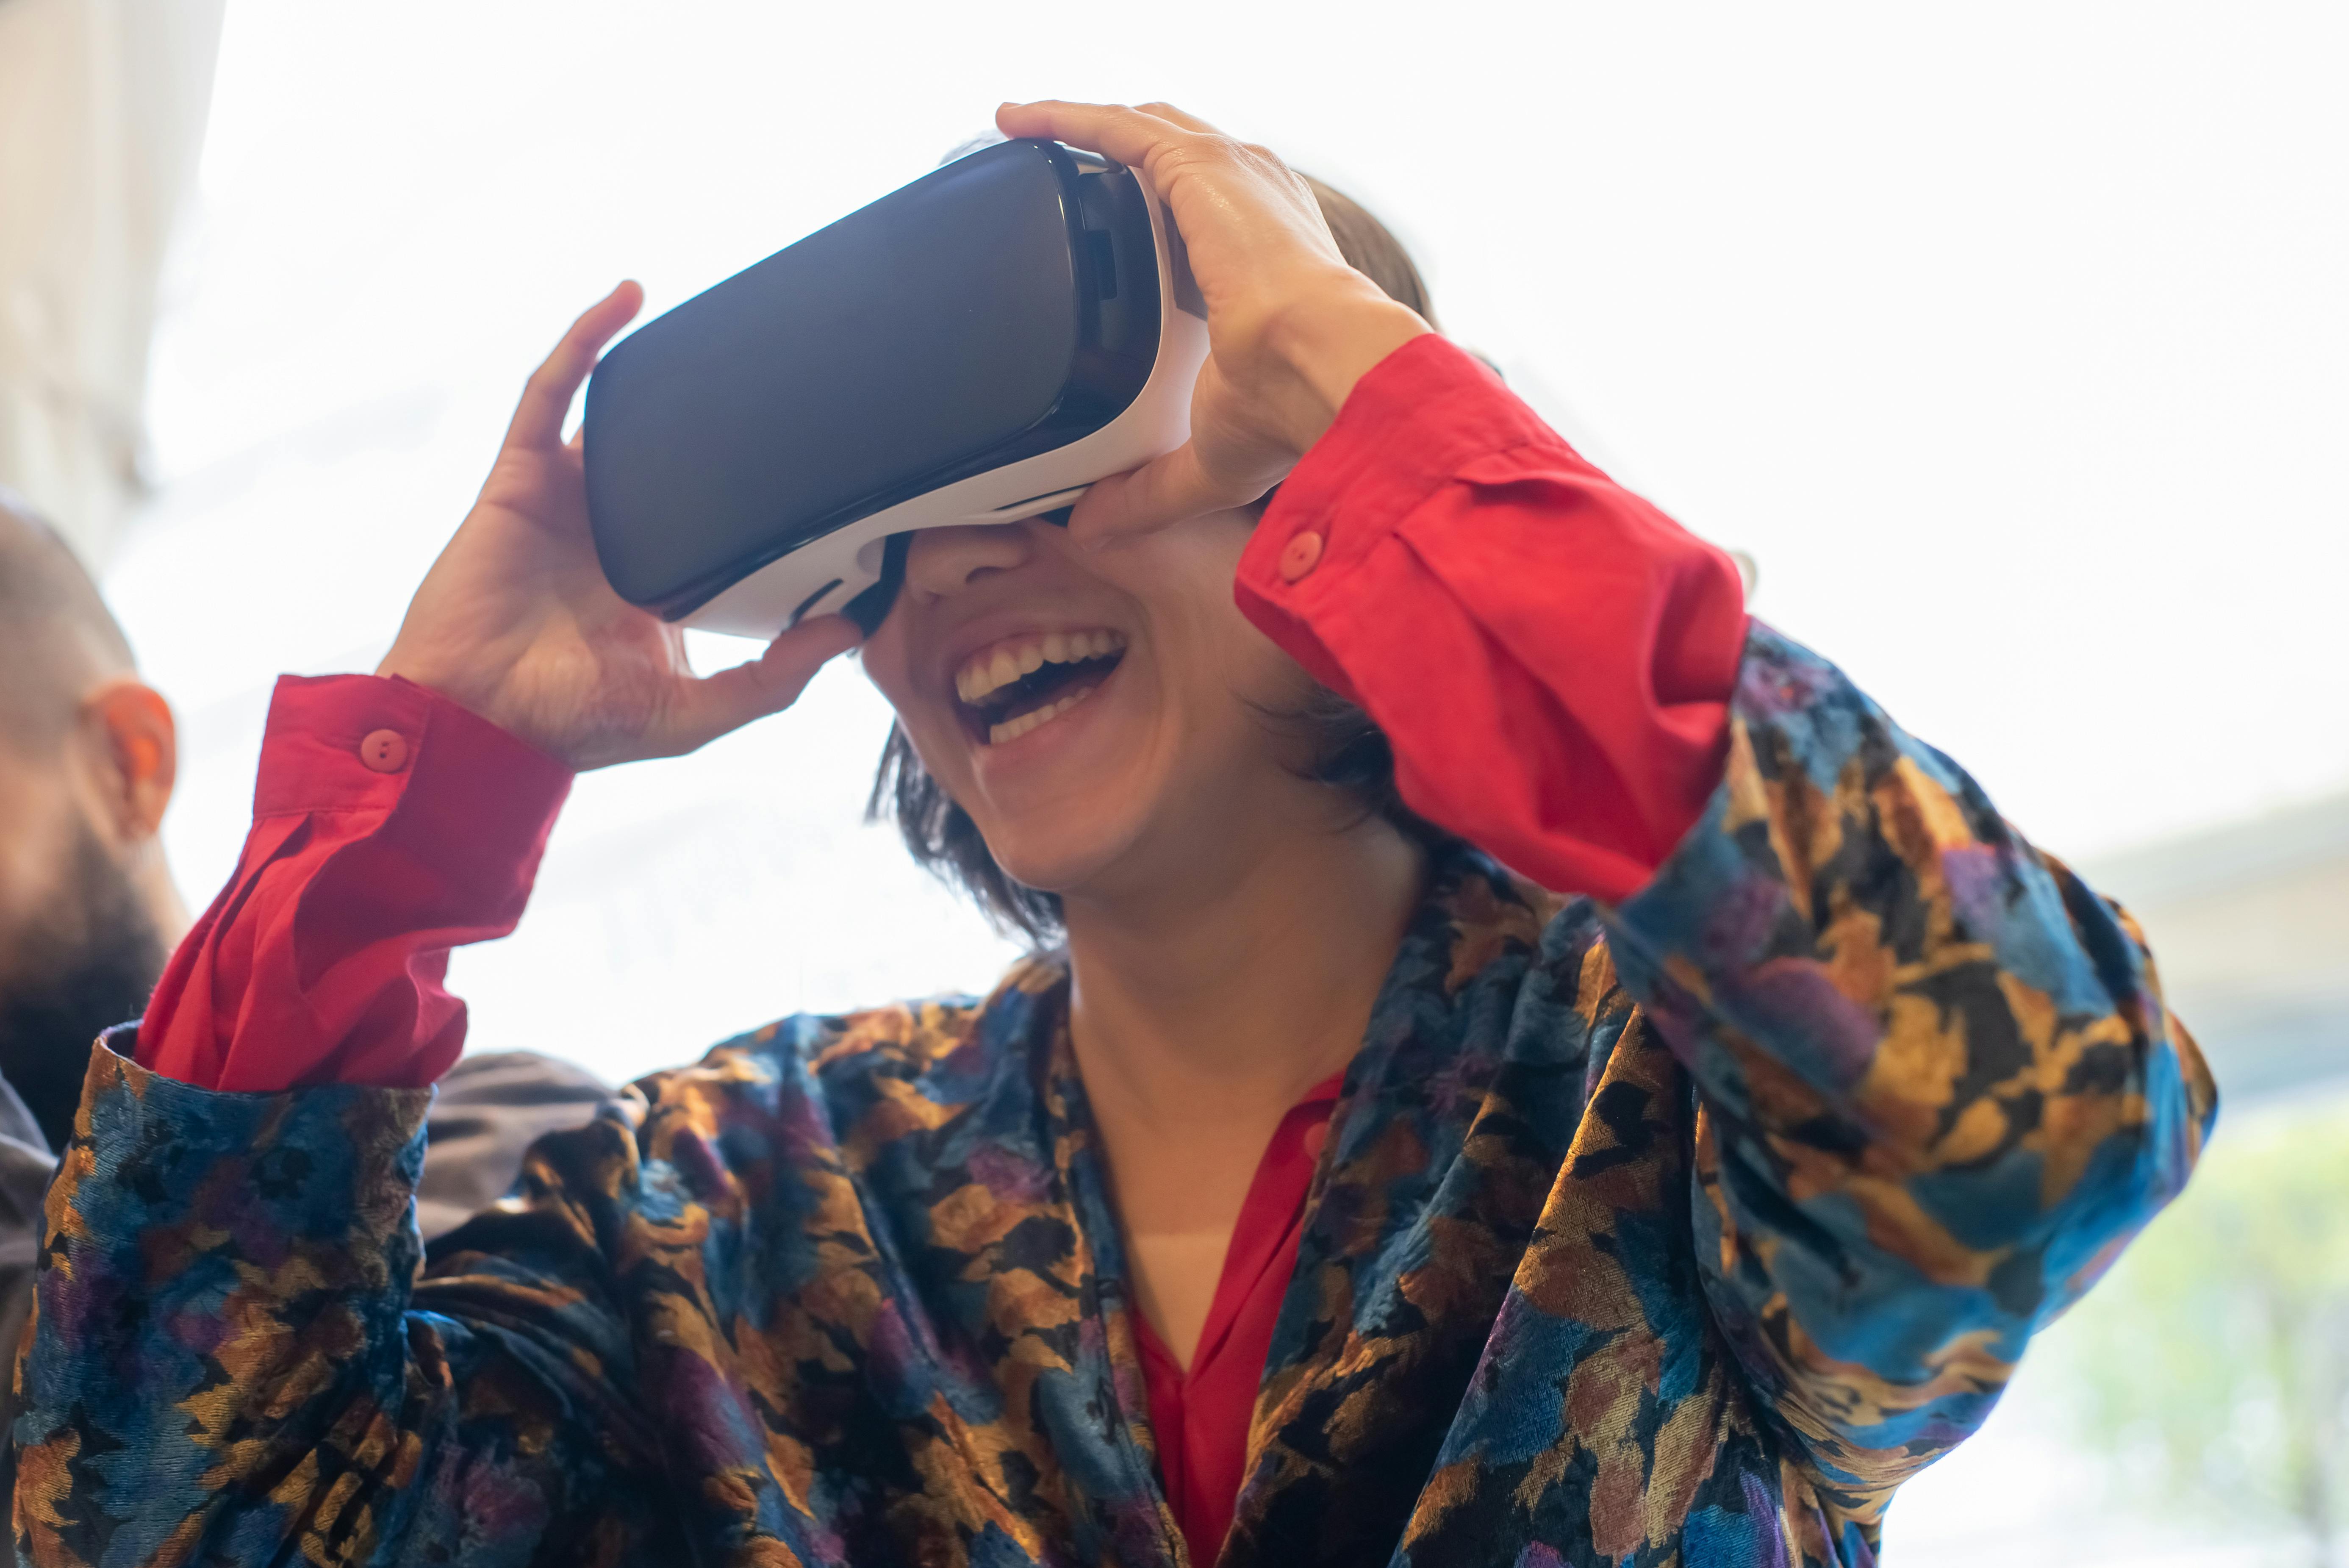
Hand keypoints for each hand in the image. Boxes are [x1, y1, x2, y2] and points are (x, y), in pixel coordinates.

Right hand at [377, 283, 859, 768]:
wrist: (479, 723)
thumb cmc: (573, 726)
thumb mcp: (695, 712)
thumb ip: (773, 679)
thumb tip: (849, 634)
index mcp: (657, 576)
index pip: (717, 511)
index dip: (758, 482)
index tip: (820, 450)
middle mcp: (614, 531)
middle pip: (671, 453)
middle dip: (714, 412)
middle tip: (778, 366)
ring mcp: (567, 499)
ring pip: (616, 413)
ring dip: (652, 363)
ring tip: (714, 317)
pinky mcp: (521, 476)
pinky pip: (551, 392)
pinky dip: (583, 343)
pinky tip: (624, 299)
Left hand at [994, 100, 1430, 542]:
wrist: (1319, 367)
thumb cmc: (1292, 409)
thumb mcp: (1207, 456)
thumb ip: (1147, 488)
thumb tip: (1097, 528)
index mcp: (1267, 261)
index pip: (1207, 220)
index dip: (1155, 217)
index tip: (1112, 234)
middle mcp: (1254, 207)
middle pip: (1171, 160)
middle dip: (1113, 156)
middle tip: (1051, 161)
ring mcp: (1230, 179)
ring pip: (1141, 131)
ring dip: (1080, 125)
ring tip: (1021, 126)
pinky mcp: (1200, 165)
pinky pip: (1116, 127)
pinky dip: (1065, 117)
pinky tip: (1019, 119)